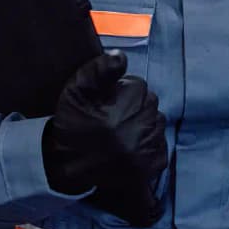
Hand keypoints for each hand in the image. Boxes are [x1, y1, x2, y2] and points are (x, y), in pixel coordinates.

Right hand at [42, 52, 167, 224]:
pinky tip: (129, 149)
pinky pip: (160, 145)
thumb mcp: (77, 92)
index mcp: (129, 101)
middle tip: (111, 121)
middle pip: (148, 102)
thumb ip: (100, 70)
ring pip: (156, 122)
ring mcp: (151, 145)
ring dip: (142, 125)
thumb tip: (120, 57)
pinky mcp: (155, 164)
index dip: (119, 92)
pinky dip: (148, 145)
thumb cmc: (72, 128)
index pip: (137, 85)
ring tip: (120, 136)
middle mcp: (144, 122)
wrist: (69, 171)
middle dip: (133, 107)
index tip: (105, 105)